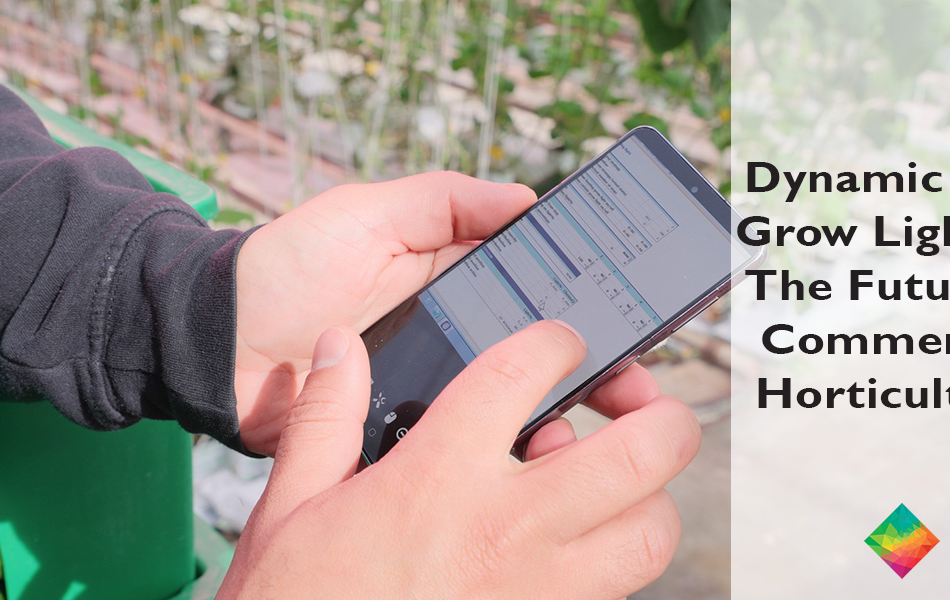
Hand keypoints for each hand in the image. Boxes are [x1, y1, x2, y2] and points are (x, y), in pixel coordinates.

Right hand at [217, 320, 700, 598]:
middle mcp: (507, 528)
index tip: (562, 347)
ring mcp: (540, 591)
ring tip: (603, 485)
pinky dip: (614, 560)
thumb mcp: (291, 505)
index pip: (528, 372)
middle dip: (658, 413)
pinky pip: (619, 592)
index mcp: (440, 477)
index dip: (558, 342)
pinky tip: (567, 548)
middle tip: (634, 405)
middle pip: (642, 452)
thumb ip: (324, 417)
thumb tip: (337, 346)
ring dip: (646, 498)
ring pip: (652, 533)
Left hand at [232, 171, 654, 455]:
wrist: (219, 343)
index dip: (588, 308)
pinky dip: (497, 456)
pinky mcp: (402, 437)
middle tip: (639, 393)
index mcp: (453, 285)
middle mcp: (452, 341)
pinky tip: (534, 464)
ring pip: (509, 410)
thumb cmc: (290, 268)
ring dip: (557, 419)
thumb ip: (442, 202)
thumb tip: (526, 198)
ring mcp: (430, 393)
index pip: (537, 296)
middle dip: (595, 373)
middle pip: (539, 360)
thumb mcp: (368, 213)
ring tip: (594, 430)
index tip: (636, 320)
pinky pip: (459, 448)